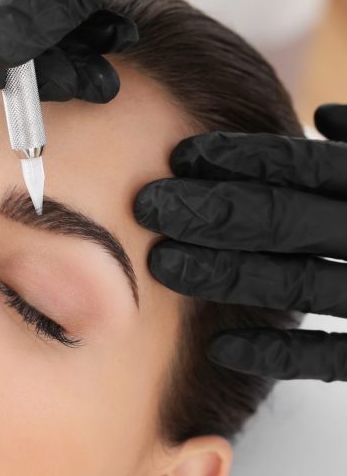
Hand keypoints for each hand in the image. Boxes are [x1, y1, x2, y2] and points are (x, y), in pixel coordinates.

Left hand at [133, 104, 346, 382]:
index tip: (183, 155)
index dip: (245, 159)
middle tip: (147, 205)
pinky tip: (221, 347)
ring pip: (300, 282)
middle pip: (290, 221)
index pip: (310, 168)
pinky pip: (334, 357)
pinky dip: (280, 350)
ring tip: (164, 265)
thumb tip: (325, 118)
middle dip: (214, 212)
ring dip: (228, 274)